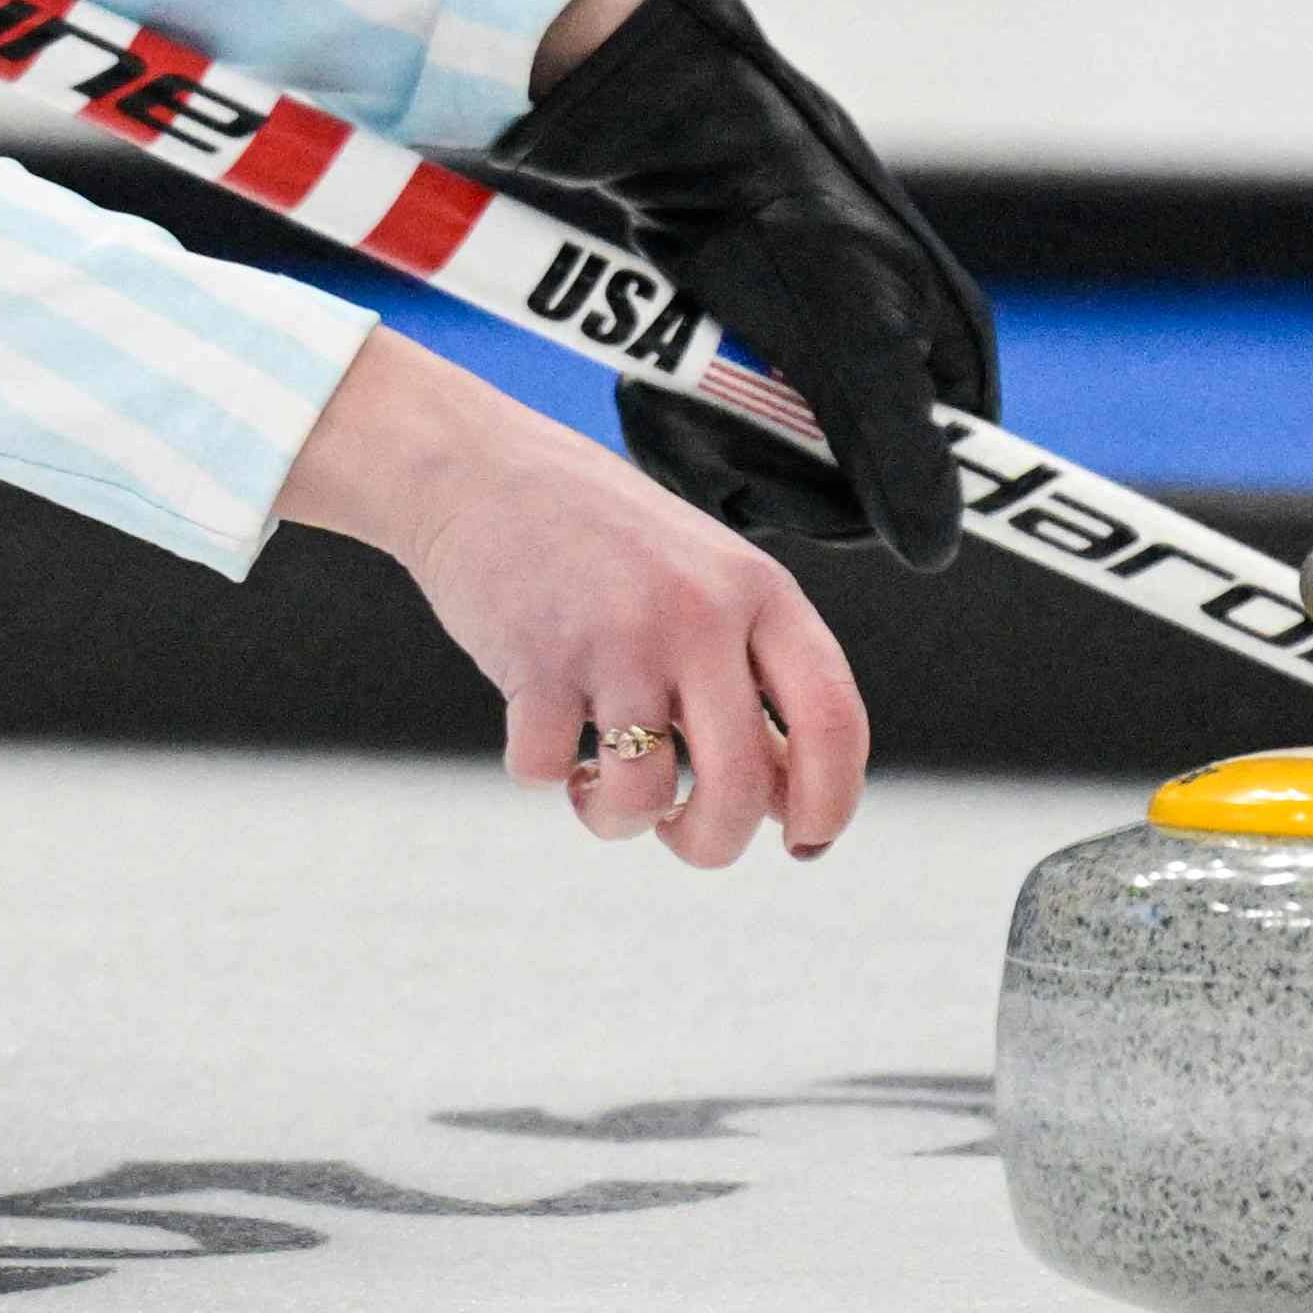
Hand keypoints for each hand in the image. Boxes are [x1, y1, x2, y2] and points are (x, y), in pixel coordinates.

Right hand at [275, 331, 871, 863]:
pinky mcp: (538, 660)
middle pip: (741, 789)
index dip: (831, 802)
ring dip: (616, 817)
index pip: (834, 720)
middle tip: (679, 835)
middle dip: (710, 844)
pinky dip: (542, 770)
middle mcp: (698, 614)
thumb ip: (753, 671)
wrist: (478, 469)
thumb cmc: (601, 537)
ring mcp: (618, 637)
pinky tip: (541, 724)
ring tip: (596, 778)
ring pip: (642, 798)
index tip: (804, 842)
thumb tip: (793, 803)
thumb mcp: (704, 576)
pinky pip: (549, 771)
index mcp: (757, 591)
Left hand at [488, 0, 999, 567]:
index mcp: (947, 351)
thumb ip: (901, 459)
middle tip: (705, 426)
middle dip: (756, 464)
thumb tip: (935, 550)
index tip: (786, 494)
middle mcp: (892, 352)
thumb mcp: (856, 349)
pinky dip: (673, 414)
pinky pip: (714, 423)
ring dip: (704, 440)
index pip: (934, 480)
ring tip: (663, 393)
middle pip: (836, 482)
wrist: (676, 134)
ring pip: (762, 459)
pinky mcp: (743, 339)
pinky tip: (646, 380)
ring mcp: (813, 347)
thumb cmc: (783, 230)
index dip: (859, 505)